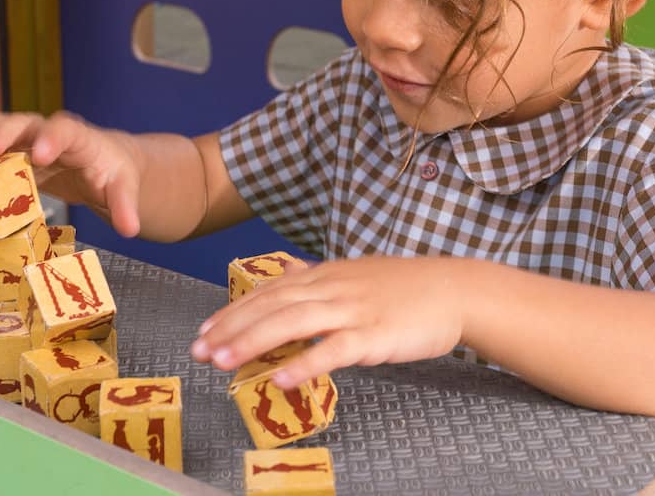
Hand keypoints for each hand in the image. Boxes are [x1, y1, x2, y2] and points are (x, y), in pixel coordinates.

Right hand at [0, 111, 142, 236]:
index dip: (53, 140)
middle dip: (3, 135)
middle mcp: (51, 133)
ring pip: (2, 127)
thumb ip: (125, 205)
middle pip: (26, 123)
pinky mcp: (16, 151)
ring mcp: (30, 139)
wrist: (103, 161)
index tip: (40, 156)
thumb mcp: (123, 188)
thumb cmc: (112, 172)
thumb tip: (130, 229)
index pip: (67, 131)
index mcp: (81, 139)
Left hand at [189, 256, 468, 387]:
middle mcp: (333, 288)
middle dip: (231, 328)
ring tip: (223, 362)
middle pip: (273, 305)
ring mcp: (353, 310)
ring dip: (254, 342)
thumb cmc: (407, 287)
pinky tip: (281, 379)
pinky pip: (334, 349)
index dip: (234, 310)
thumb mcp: (357, 275)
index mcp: (327, 274)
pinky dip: (305, 364)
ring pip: (294, 323)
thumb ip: (321, 281)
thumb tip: (288, 280)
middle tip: (199, 351)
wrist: (455, 289)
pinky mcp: (374, 335)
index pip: (270, 291)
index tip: (204, 330)